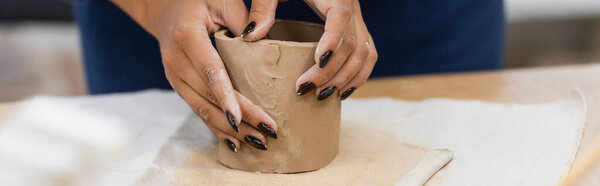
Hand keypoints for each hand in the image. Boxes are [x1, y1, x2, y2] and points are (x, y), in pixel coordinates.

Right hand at [110, 0, 278, 151]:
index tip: (240, 119)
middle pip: (209, 96)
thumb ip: (244, 21)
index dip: (226, 97)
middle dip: (239, 118)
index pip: (210, 72)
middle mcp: (175, 60)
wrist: (165, 7)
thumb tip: (267, 47)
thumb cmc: (199, 0)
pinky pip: (198, 109)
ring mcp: (174, 75)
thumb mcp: (222, 0)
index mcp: (187, 36)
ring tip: (257, 142)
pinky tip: (235, 143)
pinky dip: (216, 127)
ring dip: (229, 129)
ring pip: (202, 108)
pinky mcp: (178, 85)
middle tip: (267, 133)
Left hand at [242, 0, 377, 100]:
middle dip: (331, 70)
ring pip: (364, 52)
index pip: (340, 17)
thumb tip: (250, 37)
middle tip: (306, 89)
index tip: (318, 62)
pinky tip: (341, 91)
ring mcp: (358, 18)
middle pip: (352, 42)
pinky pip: (368, 54)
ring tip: (321, 94)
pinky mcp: (358, 29)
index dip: (333, 41)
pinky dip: (359, 74)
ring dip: (346, 77)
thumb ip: (262, 8)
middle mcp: (351, 5)